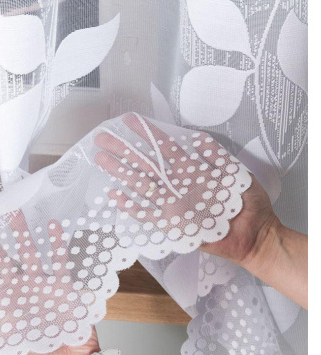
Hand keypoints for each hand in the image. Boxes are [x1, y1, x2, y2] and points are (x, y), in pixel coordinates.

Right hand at [94, 112, 278, 267]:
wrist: (254, 234)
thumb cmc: (246, 202)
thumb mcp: (234, 172)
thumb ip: (215, 156)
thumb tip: (195, 138)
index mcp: (191, 170)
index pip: (164, 147)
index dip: (147, 134)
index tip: (128, 121)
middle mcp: (177, 185)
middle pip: (146, 164)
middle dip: (123, 150)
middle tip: (102, 137)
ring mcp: (173, 204)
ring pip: (141, 185)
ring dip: (121, 173)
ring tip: (101, 159)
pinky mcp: (173, 225)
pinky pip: (147, 215)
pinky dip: (131, 207)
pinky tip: (115, 196)